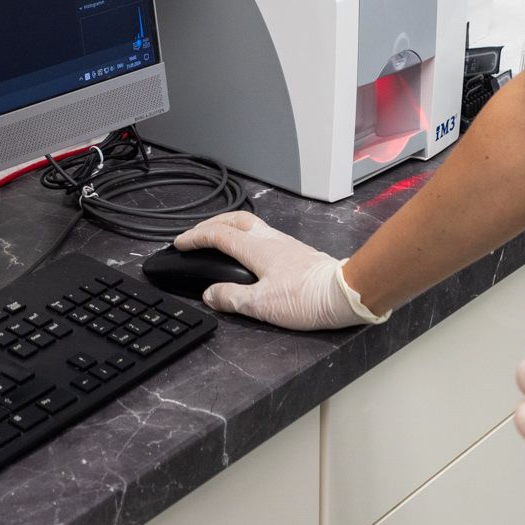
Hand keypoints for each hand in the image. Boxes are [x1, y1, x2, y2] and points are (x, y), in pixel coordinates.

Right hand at [169, 213, 387, 329]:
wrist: (344, 294)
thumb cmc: (305, 298)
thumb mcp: (261, 305)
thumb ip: (231, 297)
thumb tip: (210, 294)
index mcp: (256, 248)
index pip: (217, 235)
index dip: (195, 237)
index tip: (179, 243)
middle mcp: (269, 239)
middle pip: (234, 220)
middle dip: (211, 223)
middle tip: (196, 234)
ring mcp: (284, 243)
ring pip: (251, 224)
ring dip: (230, 226)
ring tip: (219, 239)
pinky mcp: (296, 252)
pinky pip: (263, 234)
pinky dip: (246, 236)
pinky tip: (249, 251)